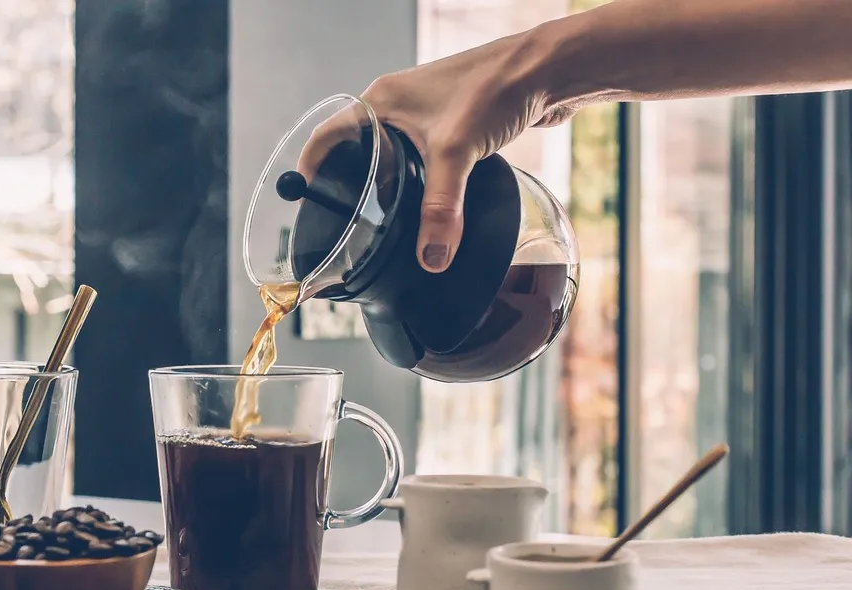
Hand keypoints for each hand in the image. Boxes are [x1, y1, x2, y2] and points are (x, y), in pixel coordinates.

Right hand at [300, 31, 568, 272]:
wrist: (547, 69)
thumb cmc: (494, 86)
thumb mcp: (456, 153)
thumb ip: (440, 209)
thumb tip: (431, 258)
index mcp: (380, 102)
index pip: (328, 136)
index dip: (311, 167)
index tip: (304, 199)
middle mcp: (397, 105)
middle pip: (359, 150)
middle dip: (354, 185)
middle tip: (349, 220)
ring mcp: (425, 114)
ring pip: (394, 156)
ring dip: (391, 185)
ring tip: (387, 219)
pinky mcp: (453, 125)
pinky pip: (424, 159)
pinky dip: (422, 181)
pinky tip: (431, 204)